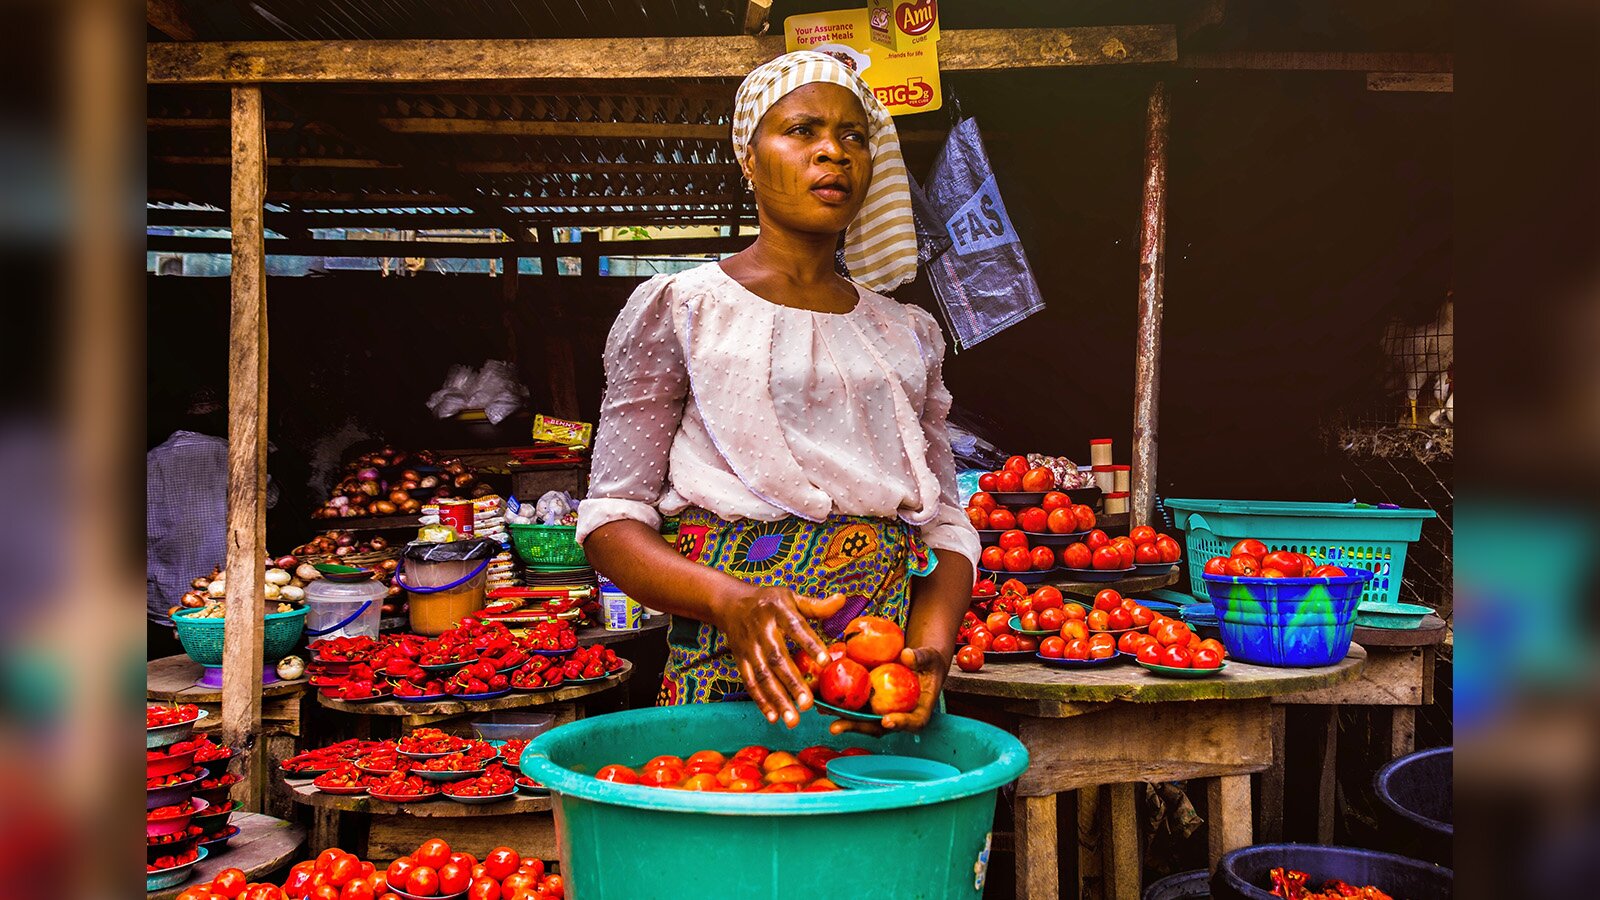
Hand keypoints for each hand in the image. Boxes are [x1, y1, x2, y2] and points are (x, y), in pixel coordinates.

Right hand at [717, 586, 845, 727]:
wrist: (731, 603)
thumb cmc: (769, 601)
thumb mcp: (791, 597)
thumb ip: (816, 605)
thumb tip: (842, 600)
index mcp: (778, 611)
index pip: (796, 627)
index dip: (810, 644)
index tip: (826, 662)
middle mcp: (762, 631)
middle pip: (777, 659)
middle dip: (792, 683)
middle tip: (808, 705)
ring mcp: (749, 647)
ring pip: (763, 676)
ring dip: (777, 699)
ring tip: (793, 720)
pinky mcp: (740, 660)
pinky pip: (750, 682)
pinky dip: (760, 701)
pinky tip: (773, 717)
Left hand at [828, 646, 947, 736]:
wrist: (918, 663)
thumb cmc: (929, 662)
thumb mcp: (930, 658)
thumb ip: (921, 658)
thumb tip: (907, 655)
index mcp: (918, 711)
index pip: (913, 723)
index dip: (900, 724)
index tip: (886, 720)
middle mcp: (897, 715)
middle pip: (878, 726)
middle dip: (856, 727)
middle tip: (836, 726)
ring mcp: (881, 710)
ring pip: (860, 718)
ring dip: (839, 716)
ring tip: (820, 710)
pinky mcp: (869, 702)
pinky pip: (853, 703)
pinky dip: (836, 700)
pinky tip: (819, 693)